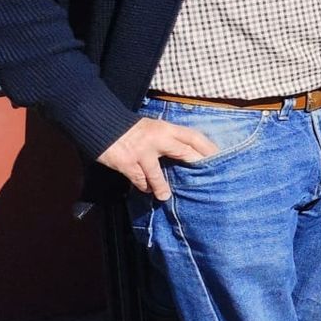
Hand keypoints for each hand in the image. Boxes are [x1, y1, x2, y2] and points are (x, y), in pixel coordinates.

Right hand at [97, 118, 217, 201]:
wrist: (101, 123)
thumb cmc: (131, 127)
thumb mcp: (154, 126)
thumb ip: (168, 138)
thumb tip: (187, 152)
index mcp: (166, 128)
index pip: (193, 136)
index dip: (208, 147)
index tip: (219, 157)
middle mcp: (157, 139)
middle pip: (183, 152)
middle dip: (196, 165)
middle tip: (206, 178)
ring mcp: (141, 152)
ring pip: (157, 174)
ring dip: (162, 187)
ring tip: (165, 196)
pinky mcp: (126, 163)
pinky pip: (139, 179)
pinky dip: (144, 186)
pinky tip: (147, 190)